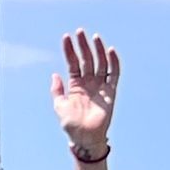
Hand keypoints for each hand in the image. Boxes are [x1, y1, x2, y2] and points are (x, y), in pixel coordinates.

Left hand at [51, 29, 118, 155]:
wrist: (84, 137)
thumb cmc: (71, 124)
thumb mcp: (59, 106)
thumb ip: (57, 90)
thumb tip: (55, 74)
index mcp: (75, 84)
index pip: (73, 63)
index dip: (70, 50)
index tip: (66, 37)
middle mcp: (88, 82)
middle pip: (87, 59)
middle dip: (83, 45)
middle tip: (80, 31)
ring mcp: (100, 86)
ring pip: (100, 63)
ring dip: (98, 50)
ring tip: (94, 37)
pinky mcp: (111, 91)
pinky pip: (114, 74)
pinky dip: (114, 62)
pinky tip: (110, 51)